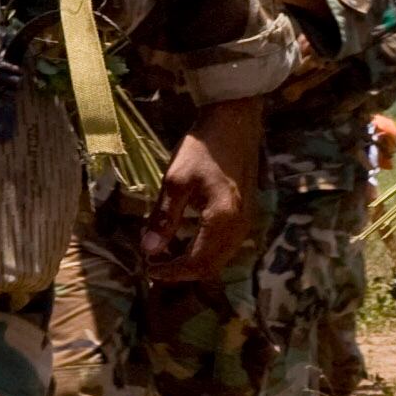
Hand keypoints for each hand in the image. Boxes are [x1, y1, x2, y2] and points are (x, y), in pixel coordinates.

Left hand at [146, 97, 262, 279]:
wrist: (235, 123)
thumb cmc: (203, 148)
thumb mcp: (175, 180)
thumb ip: (163, 218)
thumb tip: (148, 251)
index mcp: (221, 219)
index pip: (196, 262)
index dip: (171, 272)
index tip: (148, 268)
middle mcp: (239, 226)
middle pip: (211, 267)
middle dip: (183, 273)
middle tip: (156, 268)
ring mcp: (246, 221)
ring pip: (221, 259)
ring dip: (195, 264)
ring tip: (169, 258)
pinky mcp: (247, 214)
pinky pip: (227, 246)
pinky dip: (206, 252)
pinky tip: (189, 242)